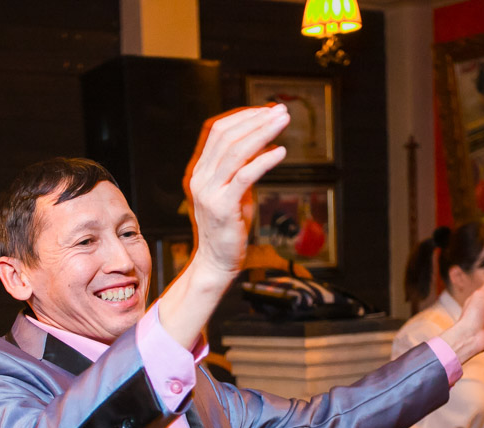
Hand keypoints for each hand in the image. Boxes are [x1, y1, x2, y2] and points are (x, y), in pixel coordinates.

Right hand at [158, 106, 290, 347]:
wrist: (217, 262)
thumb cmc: (229, 227)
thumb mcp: (234, 190)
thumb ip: (241, 167)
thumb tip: (265, 142)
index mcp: (200, 171)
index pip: (217, 131)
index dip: (243, 116)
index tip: (266, 110)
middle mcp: (201, 178)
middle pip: (227, 136)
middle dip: (256, 119)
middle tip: (281, 110)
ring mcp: (209, 192)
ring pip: (236, 151)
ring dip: (263, 133)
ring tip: (283, 122)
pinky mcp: (223, 207)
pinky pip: (245, 176)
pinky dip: (264, 160)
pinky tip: (281, 152)